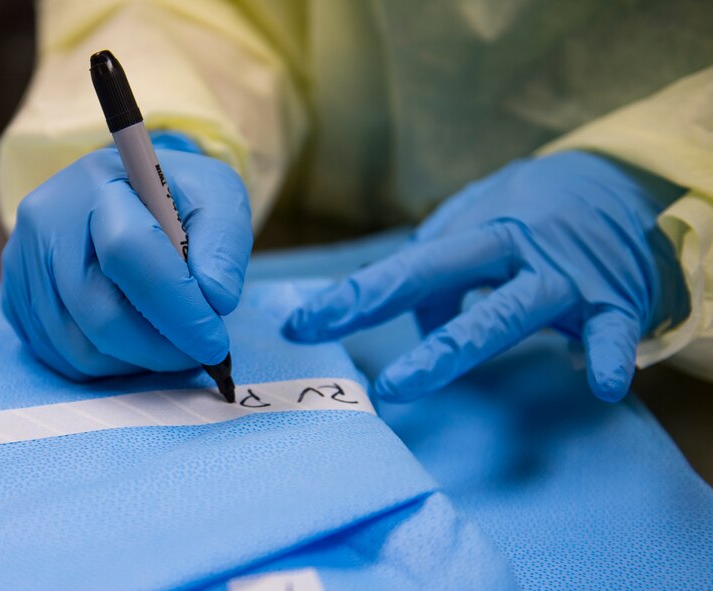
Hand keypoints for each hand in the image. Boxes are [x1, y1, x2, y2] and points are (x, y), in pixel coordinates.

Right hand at [0, 134, 251, 379]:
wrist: (123, 194)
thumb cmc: (175, 199)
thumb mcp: (217, 197)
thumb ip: (224, 245)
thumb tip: (215, 301)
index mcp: (98, 183)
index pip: (129, 252)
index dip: (176, 308)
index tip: (214, 342)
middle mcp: (47, 220)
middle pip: (100, 313)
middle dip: (160, 348)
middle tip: (198, 353)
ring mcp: (22, 262)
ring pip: (81, 346)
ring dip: (138, 361)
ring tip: (169, 342)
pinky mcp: (15, 297)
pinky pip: (61, 357)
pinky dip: (110, 364)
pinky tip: (135, 341)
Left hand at [285, 151, 687, 401]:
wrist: (626, 181)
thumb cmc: (536, 210)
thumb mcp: (481, 221)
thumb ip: (441, 267)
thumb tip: (413, 321)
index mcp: (475, 232)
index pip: (402, 267)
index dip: (349, 297)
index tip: (298, 325)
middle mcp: (511, 250)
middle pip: (437, 275)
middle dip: (377, 308)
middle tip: (322, 340)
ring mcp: (561, 275)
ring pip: (504, 310)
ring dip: (451, 347)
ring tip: (402, 384)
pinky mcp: (612, 299)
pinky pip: (611, 330)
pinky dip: (608, 354)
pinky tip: (599, 384)